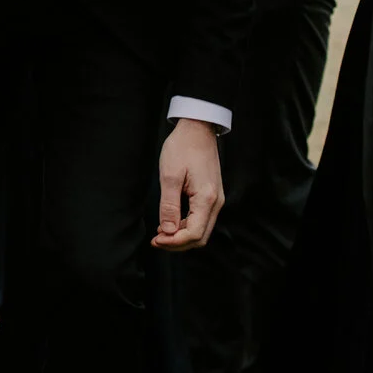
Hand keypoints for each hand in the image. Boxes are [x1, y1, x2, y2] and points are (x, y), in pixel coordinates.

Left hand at [152, 119, 223, 249]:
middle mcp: (216, 202)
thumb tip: (167, 230)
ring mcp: (216, 199)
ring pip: (202, 230)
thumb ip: (169, 205)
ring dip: (181, 236)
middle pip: (200, 237)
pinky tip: (171, 222)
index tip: (155, 240)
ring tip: (160, 233)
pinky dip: (187, 226)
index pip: (193, 234)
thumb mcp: (170, 175)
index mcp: (206, 198)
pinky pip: (202, 219)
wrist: (198, 129)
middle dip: (177, 243)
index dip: (173, 242)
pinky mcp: (212, 195)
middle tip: (156, 241)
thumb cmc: (183, 147)